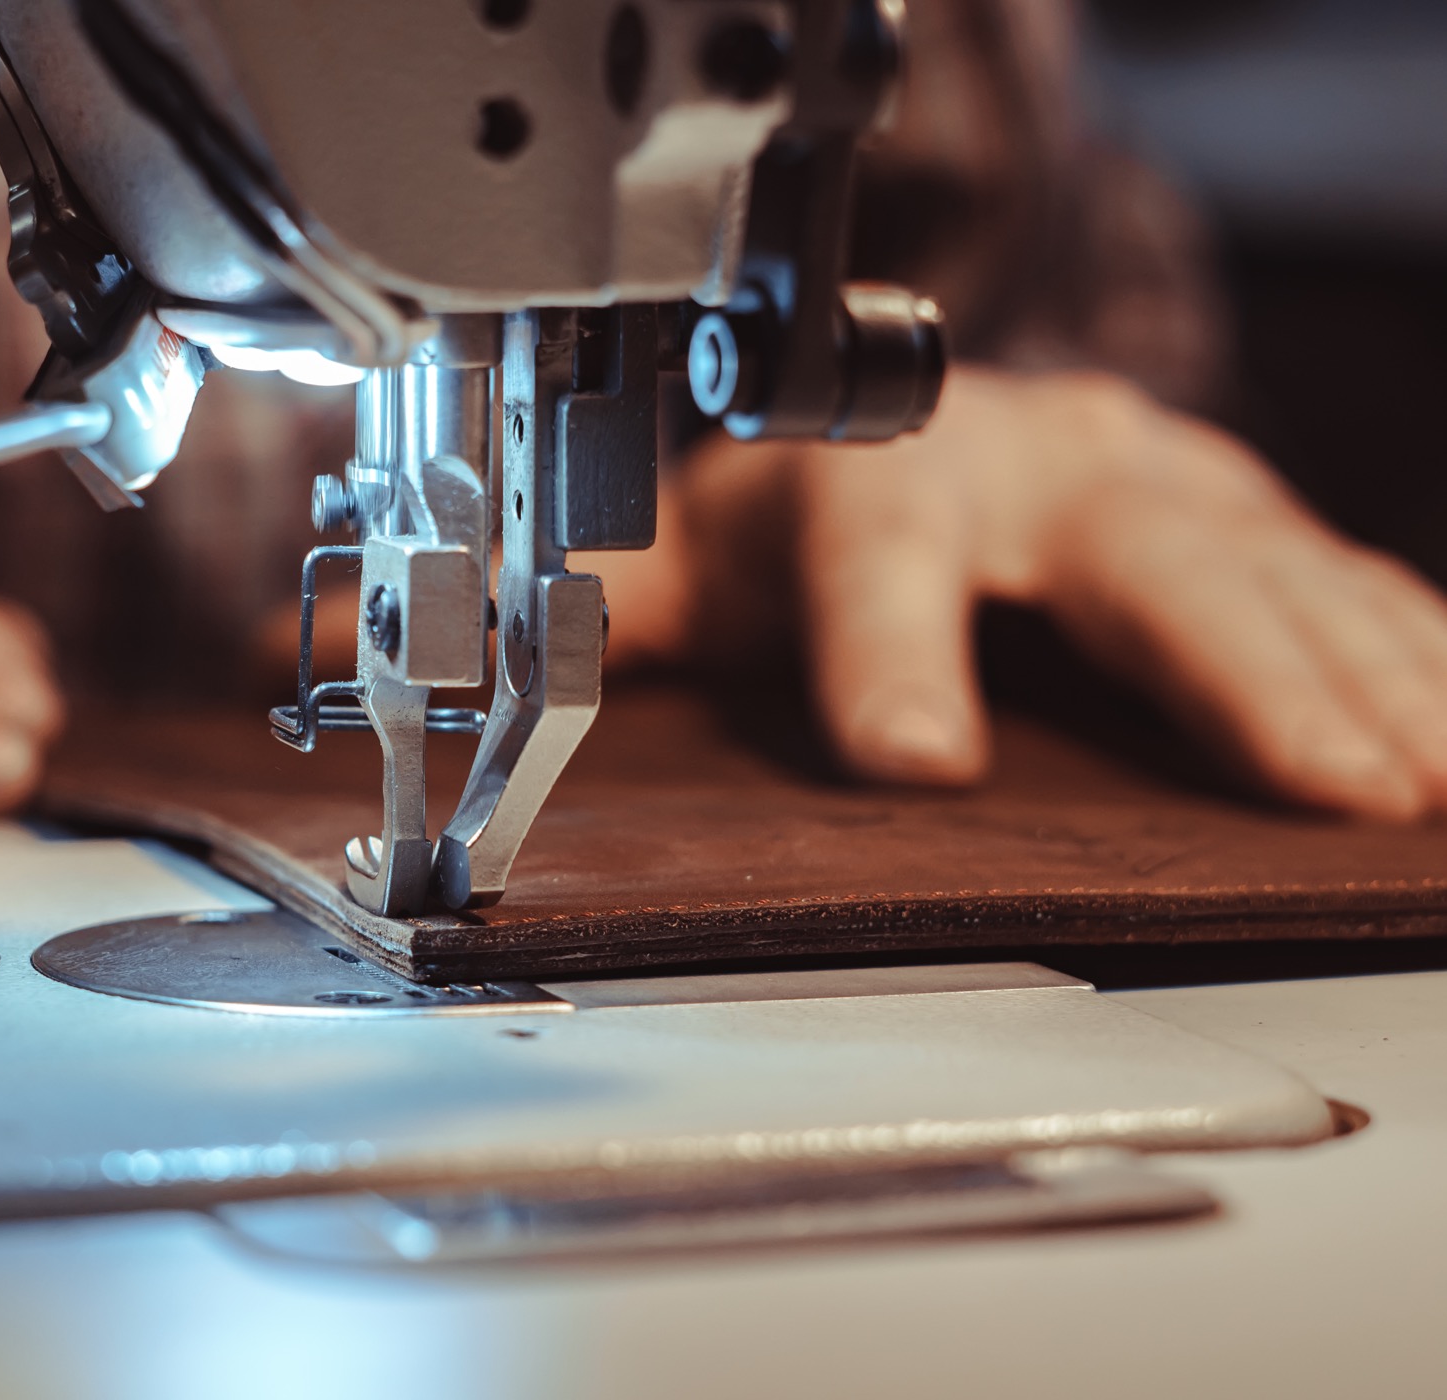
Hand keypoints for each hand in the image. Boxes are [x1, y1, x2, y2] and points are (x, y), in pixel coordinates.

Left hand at [606, 365, 1446, 819]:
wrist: (903, 419)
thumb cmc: (795, 504)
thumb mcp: (673, 560)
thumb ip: (577, 620)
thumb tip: (393, 650)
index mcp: (876, 481)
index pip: (877, 560)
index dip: (890, 655)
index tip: (913, 756)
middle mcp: (1035, 464)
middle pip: (1147, 558)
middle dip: (1238, 669)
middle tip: (1319, 780)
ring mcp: (1154, 488)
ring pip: (1276, 571)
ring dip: (1362, 678)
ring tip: (1413, 783)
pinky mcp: (1231, 522)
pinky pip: (1340, 584)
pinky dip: (1406, 656)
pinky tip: (1440, 734)